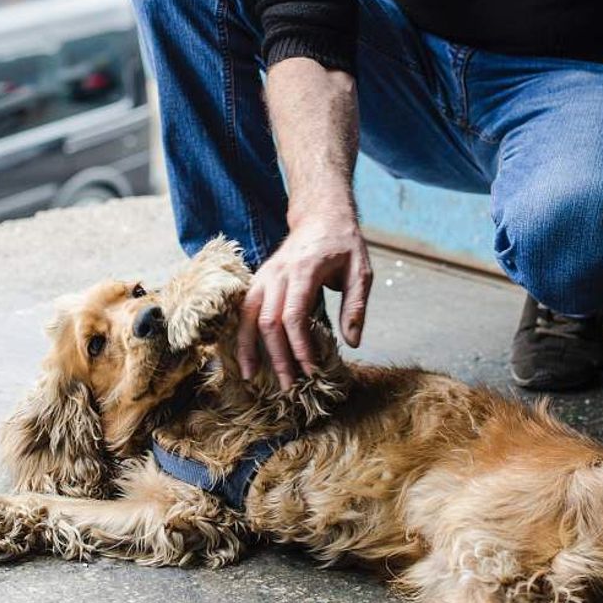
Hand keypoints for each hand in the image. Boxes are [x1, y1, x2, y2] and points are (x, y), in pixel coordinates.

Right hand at [236, 213, 372, 389]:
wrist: (321, 216)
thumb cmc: (343, 244)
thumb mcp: (362, 271)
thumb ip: (356, 306)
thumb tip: (352, 343)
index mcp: (304, 270)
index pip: (293, 316)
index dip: (299, 347)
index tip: (311, 370)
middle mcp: (278, 273)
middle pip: (268, 322)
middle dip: (277, 357)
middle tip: (288, 386)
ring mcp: (264, 275)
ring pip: (247, 316)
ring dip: (248, 348)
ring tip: (251, 378)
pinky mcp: (258, 279)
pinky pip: (242, 309)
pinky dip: (240, 333)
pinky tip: (243, 355)